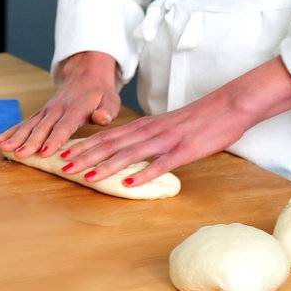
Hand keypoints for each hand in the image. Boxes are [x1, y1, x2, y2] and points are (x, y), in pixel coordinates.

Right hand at [0, 50, 119, 158]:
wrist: (85, 74)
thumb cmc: (100, 93)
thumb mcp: (110, 100)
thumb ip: (106, 111)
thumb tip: (101, 118)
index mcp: (75, 108)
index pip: (64, 126)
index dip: (54, 139)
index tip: (45, 152)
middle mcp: (57, 109)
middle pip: (41, 128)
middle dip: (29, 142)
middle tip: (18, 154)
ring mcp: (45, 111)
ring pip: (28, 125)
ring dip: (15, 137)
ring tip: (3, 148)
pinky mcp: (39, 114)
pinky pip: (22, 123)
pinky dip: (8, 132)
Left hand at [55, 57, 290, 187]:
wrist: (227, 107)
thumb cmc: (195, 120)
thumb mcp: (163, 127)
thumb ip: (143, 137)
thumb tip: (123, 152)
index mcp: (143, 126)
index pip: (106, 136)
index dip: (83, 146)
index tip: (63, 156)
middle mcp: (148, 131)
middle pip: (111, 144)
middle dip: (85, 156)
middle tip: (62, 167)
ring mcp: (165, 140)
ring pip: (130, 154)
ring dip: (106, 166)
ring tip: (87, 177)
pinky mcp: (184, 150)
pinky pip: (160, 163)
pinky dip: (143, 173)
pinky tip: (128, 182)